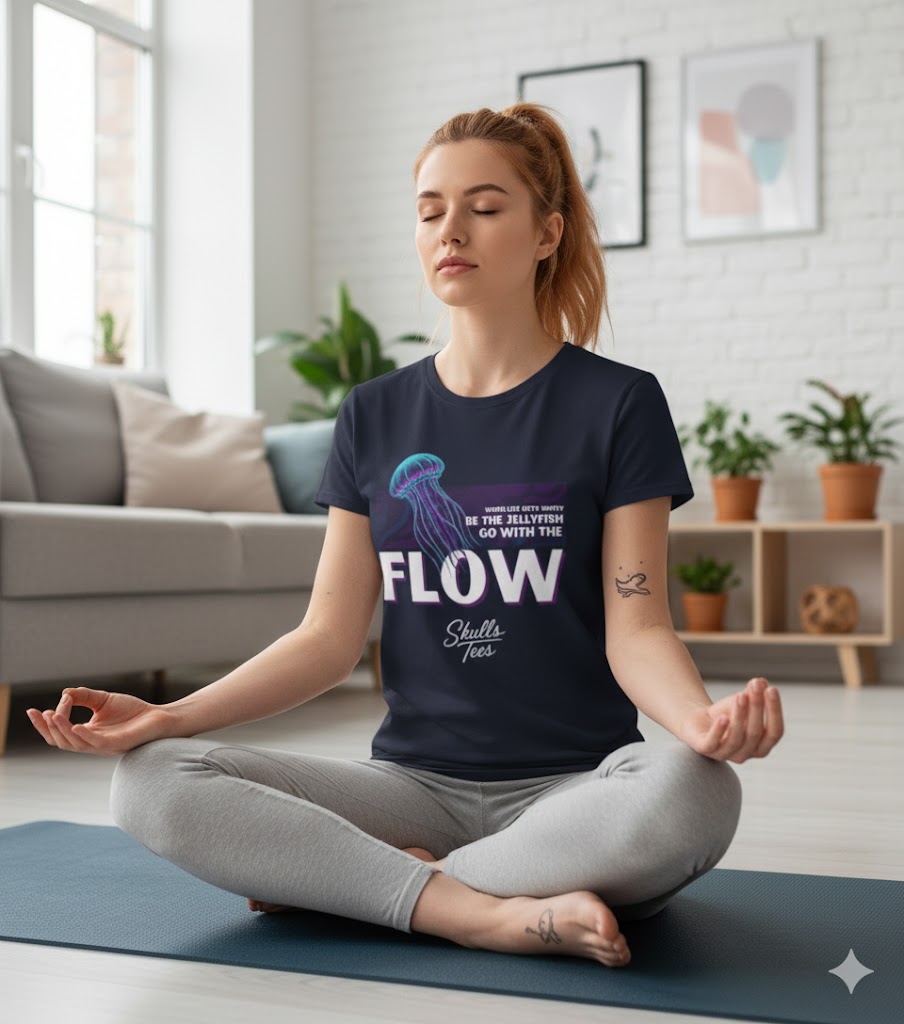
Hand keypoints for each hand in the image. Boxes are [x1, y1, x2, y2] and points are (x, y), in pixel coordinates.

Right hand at [26, 687, 171, 755]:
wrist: (159, 717)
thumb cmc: (133, 711)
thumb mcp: (103, 700)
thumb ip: (84, 696)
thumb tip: (64, 693)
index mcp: (87, 735)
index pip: (59, 734)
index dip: (43, 725)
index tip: (32, 710)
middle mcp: (92, 744)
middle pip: (62, 742)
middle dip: (49, 729)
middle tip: (42, 713)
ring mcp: (104, 746)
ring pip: (76, 744)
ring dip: (63, 731)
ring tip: (53, 716)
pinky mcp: (118, 744)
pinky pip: (97, 743)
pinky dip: (85, 735)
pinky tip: (76, 725)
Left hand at [678, 677, 783, 763]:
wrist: (699, 721)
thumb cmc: (727, 713)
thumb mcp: (743, 702)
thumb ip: (754, 693)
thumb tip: (762, 682)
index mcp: (762, 747)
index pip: (775, 732)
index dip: (775, 712)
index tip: (772, 689)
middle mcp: (746, 754)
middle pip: (755, 733)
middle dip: (756, 707)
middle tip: (755, 685)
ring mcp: (726, 754)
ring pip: (736, 738)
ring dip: (740, 715)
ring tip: (740, 695)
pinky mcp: (706, 750)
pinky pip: (713, 743)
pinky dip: (719, 730)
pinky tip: (723, 717)